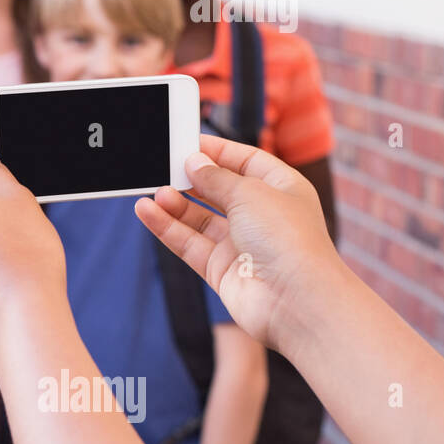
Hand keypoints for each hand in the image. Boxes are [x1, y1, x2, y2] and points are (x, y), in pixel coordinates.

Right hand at [135, 134, 345, 350]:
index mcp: (282, 190)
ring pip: (199, 218)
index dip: (218, 151)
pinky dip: (167, 227)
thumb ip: (216, 177)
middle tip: (163, 166)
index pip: (246, 161)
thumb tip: (193, 163)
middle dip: (192, 178)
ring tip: (154, 191)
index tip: (188, 143)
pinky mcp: (221, 269)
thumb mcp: (250, 192)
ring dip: (176, 204)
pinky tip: (147, 211)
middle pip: (219, 190)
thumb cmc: (288, 239)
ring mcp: (241, 244)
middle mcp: (262, 216)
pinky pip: (188, 243)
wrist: (296, 301)